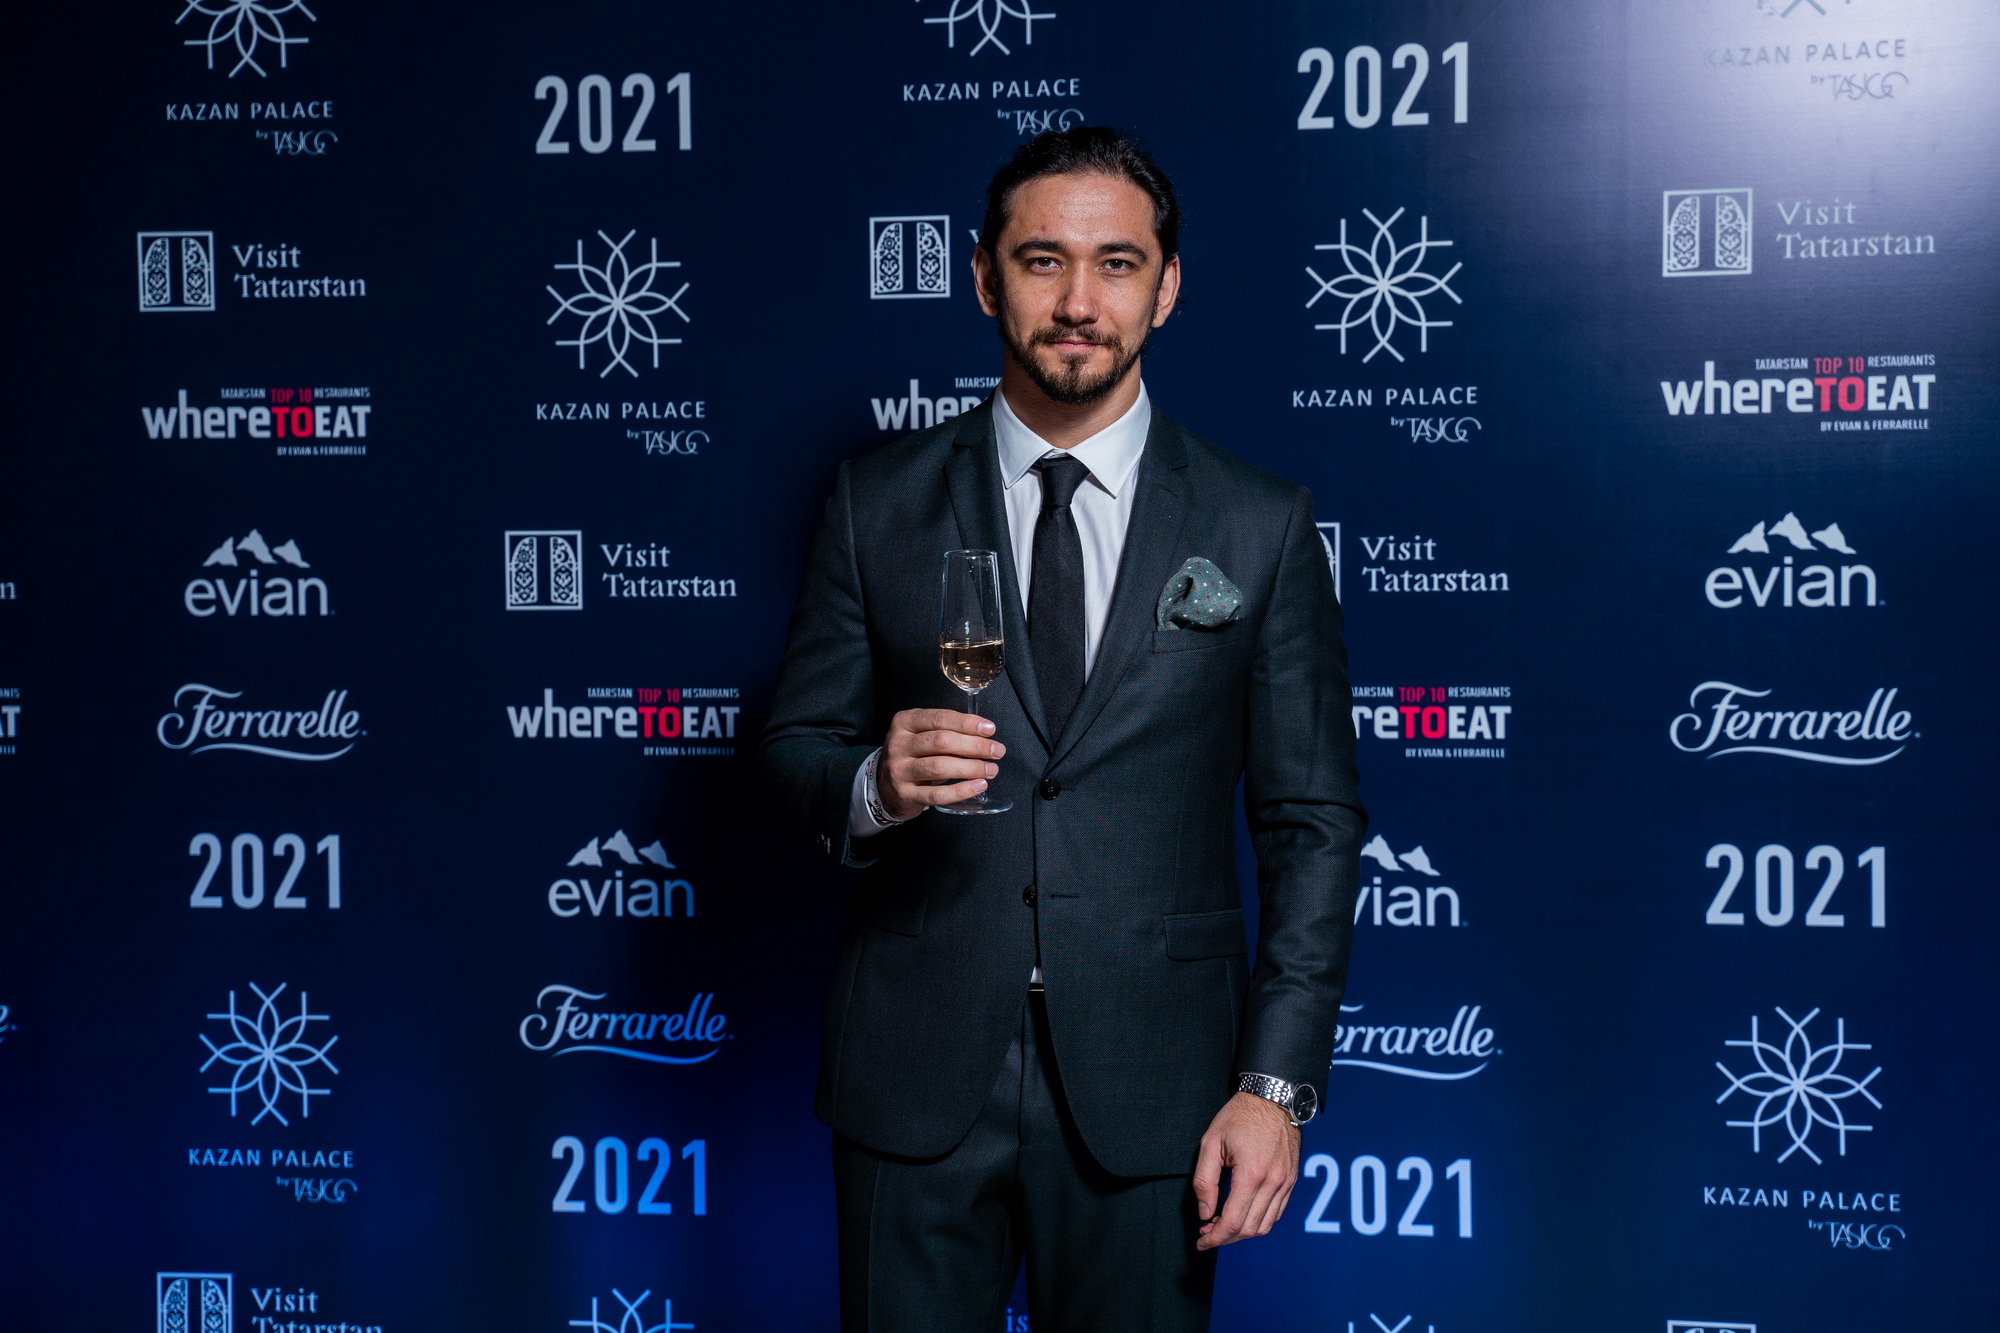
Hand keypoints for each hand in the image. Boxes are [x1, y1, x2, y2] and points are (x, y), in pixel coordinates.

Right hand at [879, 708, 1005, 820]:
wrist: (884, 787)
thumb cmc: (912, 756)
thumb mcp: (921, 735)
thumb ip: (946, 730)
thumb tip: (984, 733)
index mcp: (904, 722)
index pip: (940, 718)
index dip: (968, 724)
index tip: (990, 730)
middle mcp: (898, 744)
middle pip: (942, 741)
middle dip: (975, 746)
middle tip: (997, 751)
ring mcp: (899, 770)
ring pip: (940, 767)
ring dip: (971, 768)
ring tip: (991, 770)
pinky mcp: (904, 794)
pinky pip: (937, 794)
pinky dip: (961, 790)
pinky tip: (978, 786)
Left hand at [1192, 1092, 1298, 1250]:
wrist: (1273, 1097)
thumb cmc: (1239, 1116)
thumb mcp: (1211, 1143)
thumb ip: (1205, 1181)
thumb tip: (1205, 1213)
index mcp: (1251, 1174)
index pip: (1233, 1221)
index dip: (1215, 1238)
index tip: (1201, 1241)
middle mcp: (1273, 1183)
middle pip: (1250, 1229)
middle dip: (1226, 1238)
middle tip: (1207, 1233)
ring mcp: (1286, 1183)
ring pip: (1266, 1225)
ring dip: (1243, 1232)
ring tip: (1222, 1225)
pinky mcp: (1291, 1180)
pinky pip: (1277, 1212)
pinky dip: (1259, 1221)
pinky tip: (1242, 1213)